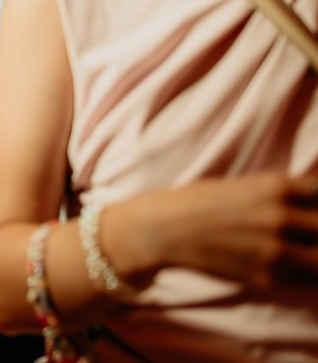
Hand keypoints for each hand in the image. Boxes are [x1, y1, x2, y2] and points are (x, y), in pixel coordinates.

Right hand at [118, 172, 317, 288]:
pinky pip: (307, 281)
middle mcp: (283, 217)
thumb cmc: (202, 201)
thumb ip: (285, 194)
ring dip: (316, 254)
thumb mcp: (248, 186)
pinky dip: (308, 275)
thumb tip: (313, 200)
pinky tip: (298, 269)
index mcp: (278, 187)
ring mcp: (277, 251)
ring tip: (305, 252)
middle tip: (308, 233)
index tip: (314, 210)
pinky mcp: (268, 277)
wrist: (163, 229)